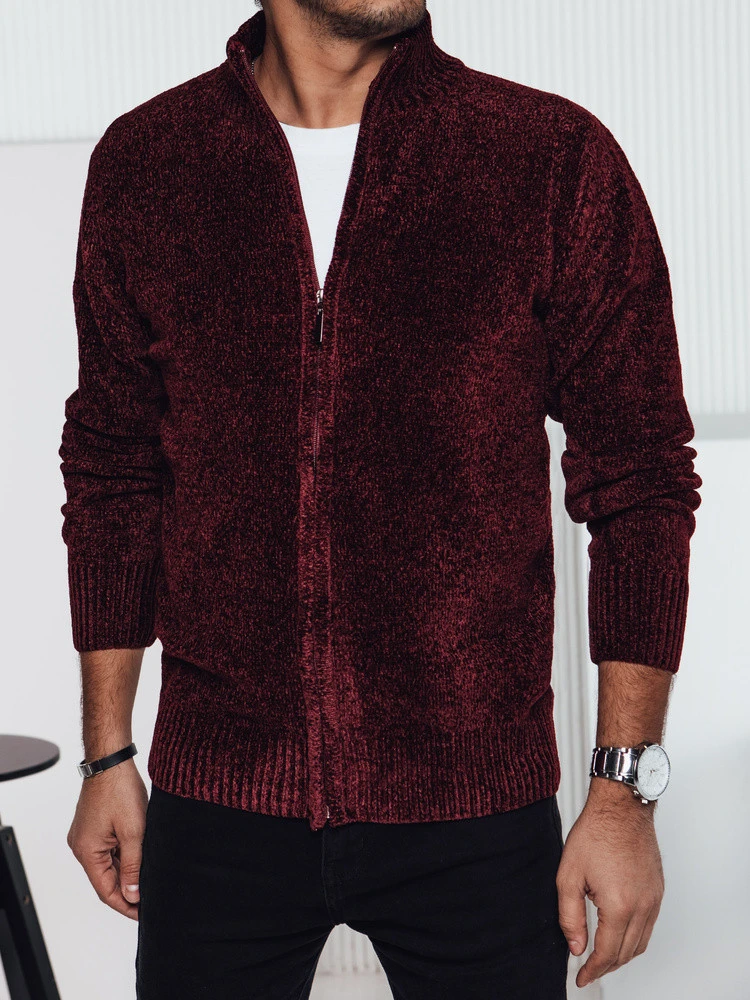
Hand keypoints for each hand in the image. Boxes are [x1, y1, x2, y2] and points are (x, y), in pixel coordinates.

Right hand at [67, 757, 147, 920]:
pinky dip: (124, 856)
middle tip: (151, 899)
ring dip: (128, 872)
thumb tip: (133, 895)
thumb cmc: (119, 790)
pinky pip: (109, 849)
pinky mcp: (95, 826)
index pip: (106, 891)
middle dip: (128, 890)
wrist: (111, 760)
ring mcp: (87, 836)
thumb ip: (133, 866)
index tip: (144, 914)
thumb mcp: (134, 832)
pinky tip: (142, 857)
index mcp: (87, 852)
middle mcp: (82, 846)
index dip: (126, 905)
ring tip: (150, 880)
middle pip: (106, 879)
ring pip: (109, 863)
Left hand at [555, 784, 664, 987]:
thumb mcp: (569, 875)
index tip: (581, 977)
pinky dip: (634, 938)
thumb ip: (570, 916)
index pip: (607, 953)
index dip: (592, 970)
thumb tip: (576, 946)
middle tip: (588, 969)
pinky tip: (619, 934)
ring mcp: (654, 899)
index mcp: (619, 905)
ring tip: (601, 956)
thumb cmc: (595, 833)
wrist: (621, 808)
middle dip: (606, 966)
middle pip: (626, 953)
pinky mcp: (658, 891)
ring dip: (621, 955)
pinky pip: (649, 926)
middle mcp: (642, 906)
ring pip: (641, 943)